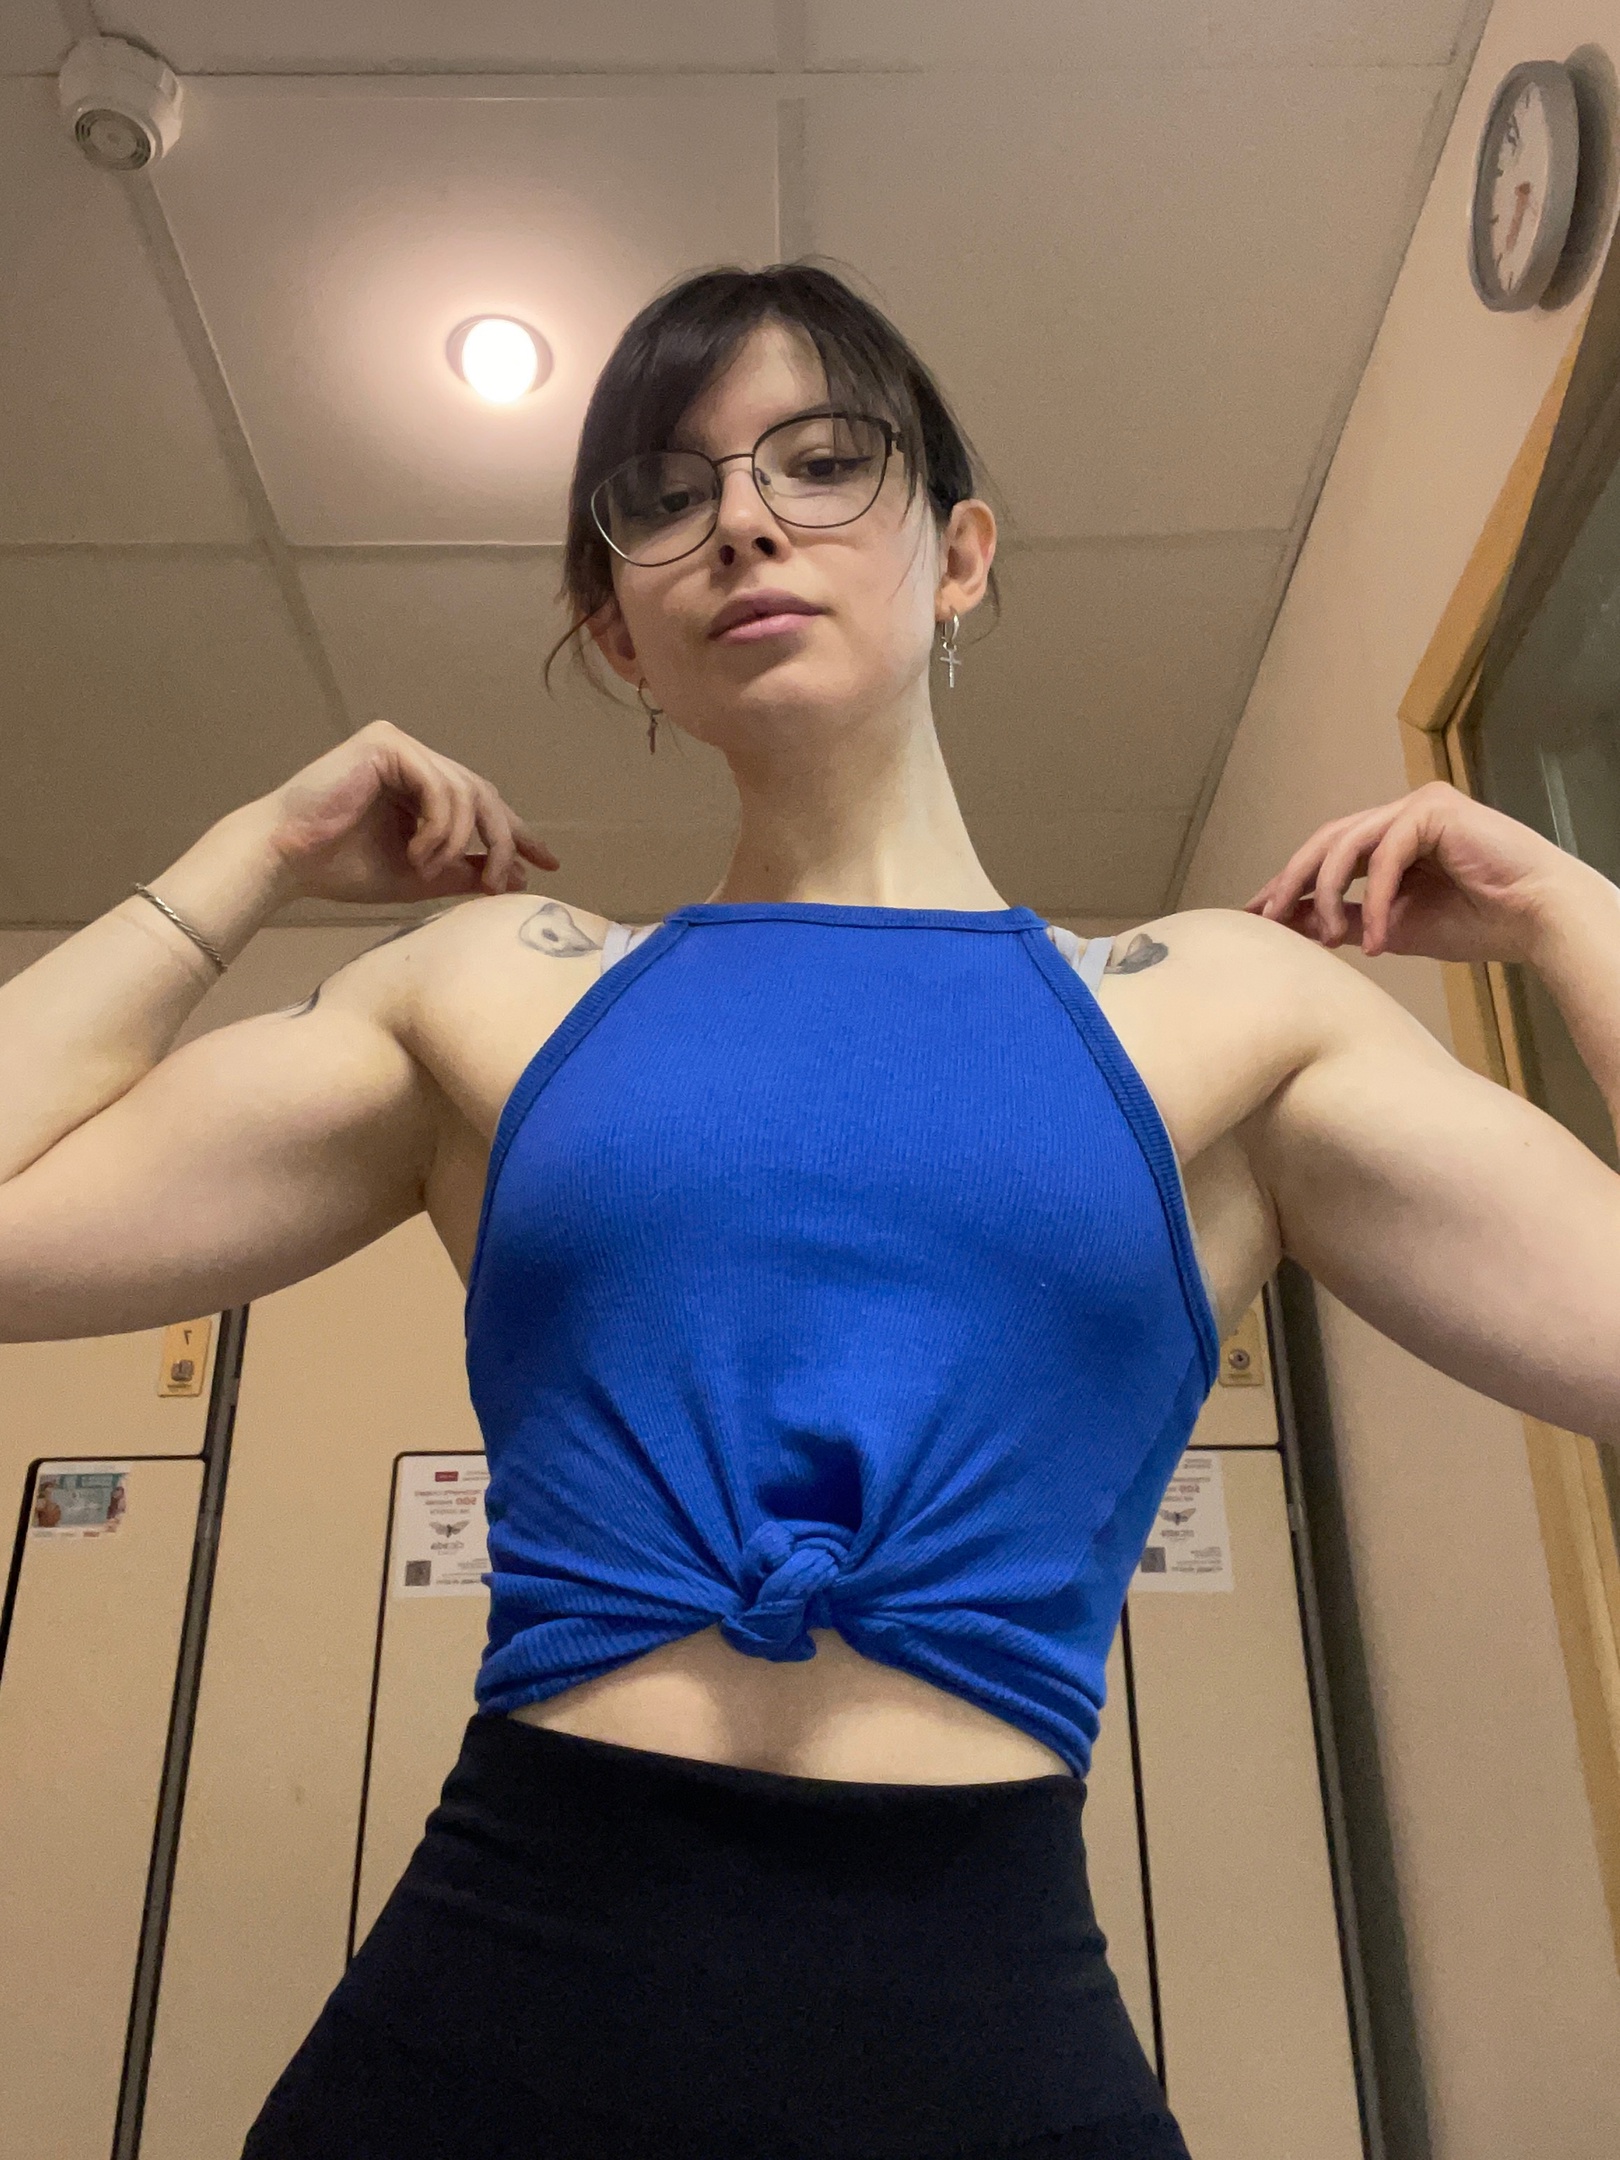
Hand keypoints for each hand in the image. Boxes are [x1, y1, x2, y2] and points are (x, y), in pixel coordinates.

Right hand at [254, 720, 557, 905]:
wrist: (285, 861)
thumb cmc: (341, 868)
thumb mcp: (419, 876)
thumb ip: (464, 871)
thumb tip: (517, 876)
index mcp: (420, 787)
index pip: (482, 804)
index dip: (517, 833)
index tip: (548, 863)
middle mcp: (414, 759)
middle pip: (483, 794)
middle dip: (502, 840)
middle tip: (503, 881)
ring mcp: (400, 746)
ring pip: (466, 792)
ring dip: (458, 841)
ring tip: (431, 871)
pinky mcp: (386, 743)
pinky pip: (439, 785)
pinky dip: (439, 826)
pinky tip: (418, 853)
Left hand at [1244, 780, 1579, 964]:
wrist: (1540, 920)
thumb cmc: (1479, 923)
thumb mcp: (1393, 927)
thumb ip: (1345, 919)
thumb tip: (1293, 923)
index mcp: (1390, 838)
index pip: (1327, 854)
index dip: (1289, 883)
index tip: (1256, 915)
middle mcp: (1400, 815)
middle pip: (1326, 842)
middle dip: (1292, 882)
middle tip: (1270, 921)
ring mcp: (1417, 807)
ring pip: (1347, 844)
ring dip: (1330, 895)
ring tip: (1328, 939)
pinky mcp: (1434, 812)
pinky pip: (1385, 855)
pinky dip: (1375, 900)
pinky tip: (1375, 941)